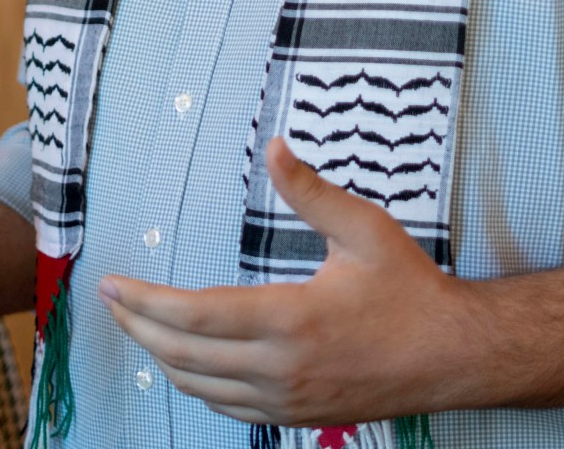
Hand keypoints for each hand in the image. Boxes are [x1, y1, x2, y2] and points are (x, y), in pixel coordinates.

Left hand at [97, 137, 467, 426]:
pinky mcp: (297, 415)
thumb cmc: (411, 291)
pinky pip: (228, 407)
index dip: (145, 301)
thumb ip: (311, 191)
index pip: (195, 316)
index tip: (113, 284)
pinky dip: (195, 385)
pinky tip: (185, 363)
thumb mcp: (364, 230)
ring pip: (200, 387)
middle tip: (109, 300)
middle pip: (184, 355)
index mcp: (291, 320)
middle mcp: (281, 368)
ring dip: (161, 356)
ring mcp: (287, 399)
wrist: (454, 356)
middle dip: (138, 326)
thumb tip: (274, 147)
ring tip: (137, 325)